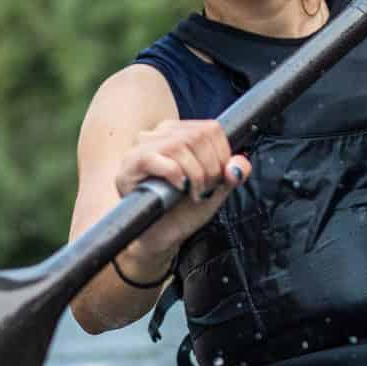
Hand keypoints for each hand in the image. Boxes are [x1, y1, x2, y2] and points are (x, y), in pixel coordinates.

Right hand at [113, 119, 251, 268]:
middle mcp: (158, 134)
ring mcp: (141, 148)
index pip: (210, 129)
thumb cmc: (183, 209)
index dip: (222, 154)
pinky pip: (157, 159)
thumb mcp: (216, 190)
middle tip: (205, 190)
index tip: (219, 178)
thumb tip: (236, 166)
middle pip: (197, 136)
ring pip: (179, 145)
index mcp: (179, 132)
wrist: (160, 236)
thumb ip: (232, 174)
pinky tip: (178, 189)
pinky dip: (175, 175)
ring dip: (195, 174)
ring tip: (193, 193)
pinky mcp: (130, 165)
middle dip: (210, 168)